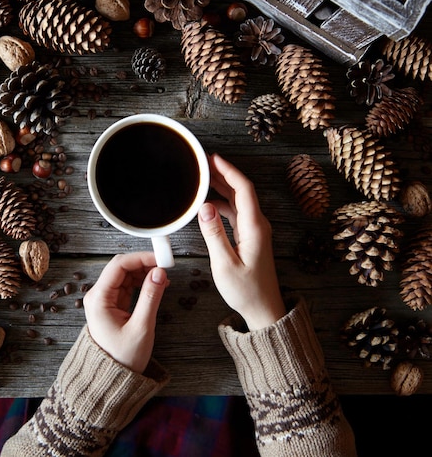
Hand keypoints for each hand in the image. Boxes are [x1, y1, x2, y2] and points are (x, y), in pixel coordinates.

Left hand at [83, 252, 168, 373]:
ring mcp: (105, 301)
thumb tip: (160, 273)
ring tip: (164, 278)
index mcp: (99, 298)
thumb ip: (151, 297)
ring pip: (126, 276)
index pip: (119, 265)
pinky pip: (128, 287)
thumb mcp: (141, 327)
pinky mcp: (112, 306)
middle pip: (122, 267)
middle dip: (144, 263)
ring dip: (144, 272)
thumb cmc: (122, 359)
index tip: (161, 259)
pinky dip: (142, 283)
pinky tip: (156, 285)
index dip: (141, 258)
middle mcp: (99, 296)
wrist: (110, 381)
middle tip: (166, 266)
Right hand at [198, 153, 285, 329]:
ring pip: (238, 200)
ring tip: (203, 178)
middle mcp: (258, 224)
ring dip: (222, 187)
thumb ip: (214, 234)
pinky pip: (236, 212)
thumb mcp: (224, 264)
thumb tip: (205, 207)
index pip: (243, 189)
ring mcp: (255, 230)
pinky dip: (222, 203)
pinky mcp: (251, 237)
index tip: (214, 158)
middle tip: (204, 163)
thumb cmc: (246, 290)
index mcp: (254, 227)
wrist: (264, 309)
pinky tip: (208, 203)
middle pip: (241, 190)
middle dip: (223, 173)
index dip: (229, 170)